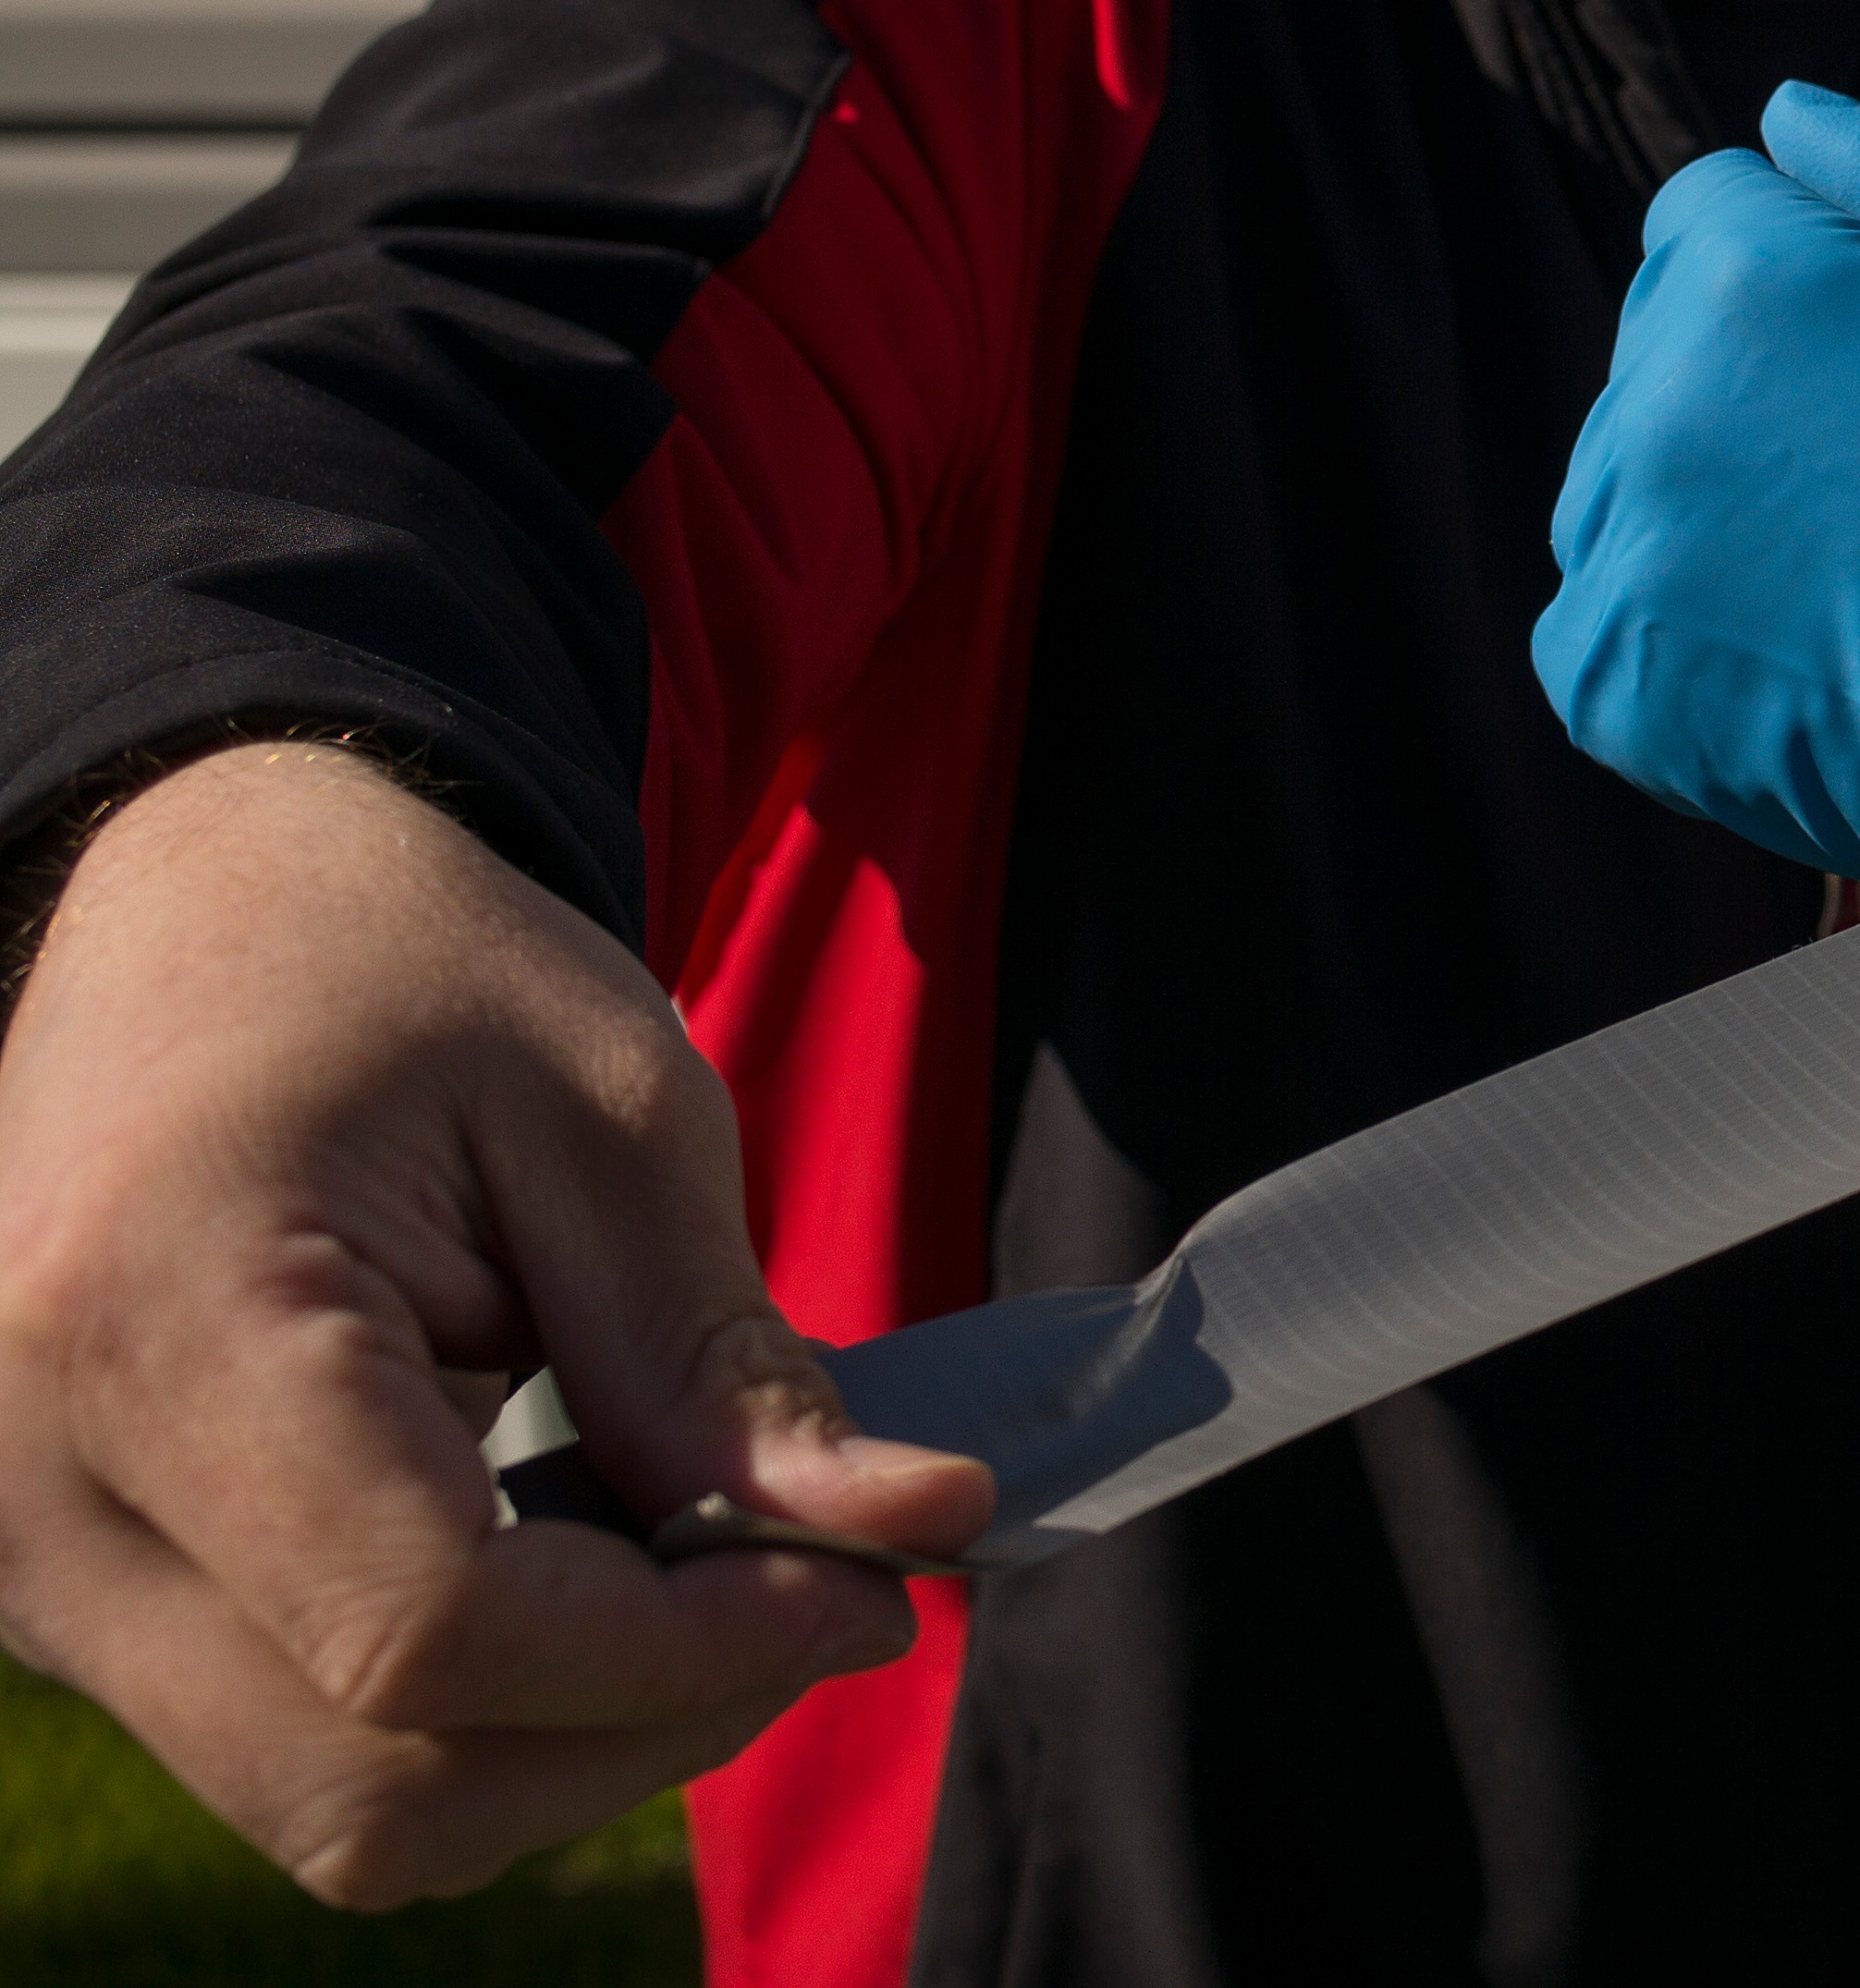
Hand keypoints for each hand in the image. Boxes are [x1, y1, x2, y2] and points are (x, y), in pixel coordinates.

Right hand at [0, 746, 988, 1905]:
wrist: (197, 915)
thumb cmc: (405, 972)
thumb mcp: (610, 1112)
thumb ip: (726, 1362)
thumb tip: (909, 1534)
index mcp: (157, 1323)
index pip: (427, 1629)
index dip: (683, 1649)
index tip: (875, 1581)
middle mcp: (39, 1494)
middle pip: (374, 1776)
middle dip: (646, 1719)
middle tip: (826, 1583)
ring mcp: (33, 1573)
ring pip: (340, 1806)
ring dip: (573, 1734)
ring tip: (709, 1562)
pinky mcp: (77, 1605)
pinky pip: (296, 1747)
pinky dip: (483, 1707)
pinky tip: (580, 1555)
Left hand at [1539, 90, 1859, 889]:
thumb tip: (1782, 110)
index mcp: (1748, 282)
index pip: (1707, 213)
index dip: (1819, 261)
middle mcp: (1654, 413)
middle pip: (1663, 350)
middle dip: (1763, 380)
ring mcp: (1630, 562)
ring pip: (1629, 486)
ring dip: (1719, 504)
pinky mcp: (1623, 693)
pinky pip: (1606, 627)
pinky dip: (1688, 638)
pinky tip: (1815, 647)